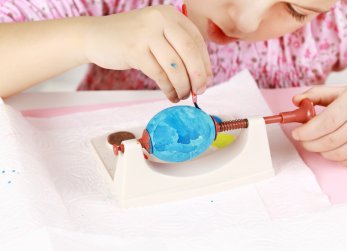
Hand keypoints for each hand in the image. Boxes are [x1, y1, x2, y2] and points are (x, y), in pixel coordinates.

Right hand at [84, 5, 211, 101]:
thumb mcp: (156, 34)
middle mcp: (160, 20)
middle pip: (190, 52)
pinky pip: (159, 74)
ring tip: (182, 96)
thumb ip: (177, 48)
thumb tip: (202, 76)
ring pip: (175, 66)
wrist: (95, 36)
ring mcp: (146, 34)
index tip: (207, 80)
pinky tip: (170, 95)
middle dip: (198, 76)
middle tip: (199, 91)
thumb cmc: (131, 39)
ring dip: (182, 86)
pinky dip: (168, 88)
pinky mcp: (134, 50)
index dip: (205, 63)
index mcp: (170, 15)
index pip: (197, 40)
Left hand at [292, 86, 346, 166]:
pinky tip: (335, 148)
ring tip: (318, 143)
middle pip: (330, 140)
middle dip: (310, 143)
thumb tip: (296, 100)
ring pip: (337, 154)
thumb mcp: (344, 92)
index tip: (296, 134)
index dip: (307, 131)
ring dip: (321, 151)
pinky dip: (337, 158)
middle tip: (303, 140)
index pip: (327, 122)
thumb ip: (317, 94)